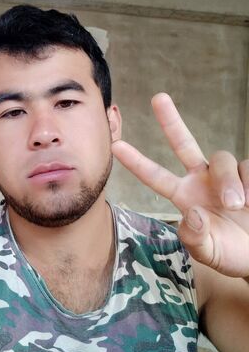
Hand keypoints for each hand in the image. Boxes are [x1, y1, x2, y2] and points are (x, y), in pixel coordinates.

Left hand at [112, 92, 248, 277]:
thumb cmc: (231, 253)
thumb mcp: (209, 253)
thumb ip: (195, 239)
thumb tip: (190, 214)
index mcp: (184, 196)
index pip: (156, 177)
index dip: (137, 162)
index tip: (115, 146)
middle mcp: (201, 180)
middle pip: (183, 143)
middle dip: (171, 120)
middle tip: (158, 98)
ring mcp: (225, 176)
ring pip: (221, 158)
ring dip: (228, 181)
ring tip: (237, 205)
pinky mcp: (248, 174)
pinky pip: (247, 167)